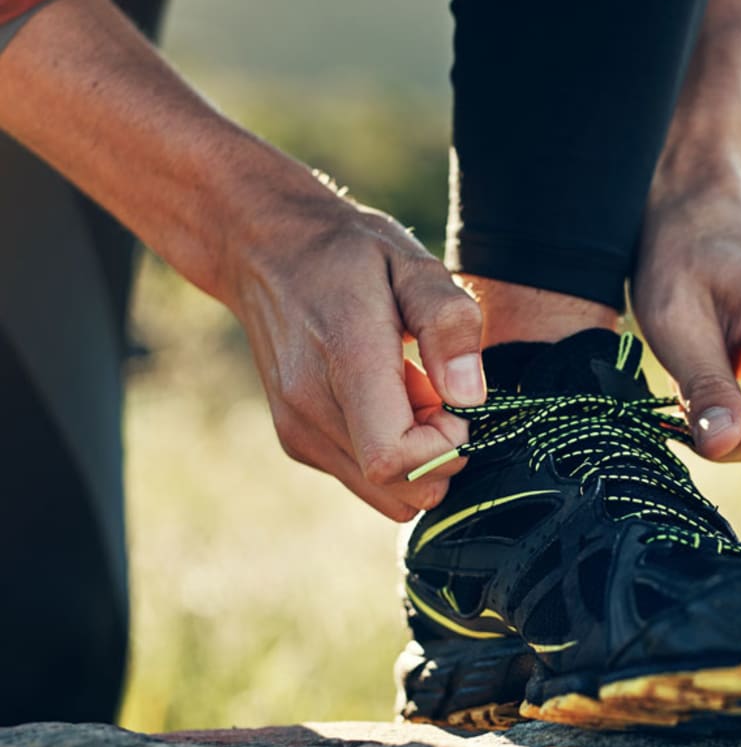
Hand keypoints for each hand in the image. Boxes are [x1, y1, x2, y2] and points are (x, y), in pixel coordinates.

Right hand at [225, 179, 485, 520]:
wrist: (264, 252)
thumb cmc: (348, 253)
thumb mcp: (412, 263)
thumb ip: (448, 323)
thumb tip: (470, 397)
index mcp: (345, 361)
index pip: (394, 459)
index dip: (444, 446)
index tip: (454, 400)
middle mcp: (311, 409)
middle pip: (399, 490)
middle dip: (438, 454)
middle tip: (436, 393)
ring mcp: (298, 431)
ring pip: (385, 494)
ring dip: (415, 456)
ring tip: (410, 391)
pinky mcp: (298, 442)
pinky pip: (364, 479)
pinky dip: (389, 452)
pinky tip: (385, 397)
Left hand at [631, 0, 740, 473]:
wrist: (706, 213)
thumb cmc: (681, 256)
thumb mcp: (674, 320)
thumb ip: (703, 386)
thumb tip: (723, 448)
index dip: (725, 441)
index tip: (682, 416)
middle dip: (733, 430)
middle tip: (694, 383)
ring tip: (717, 365)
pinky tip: (738, 366)